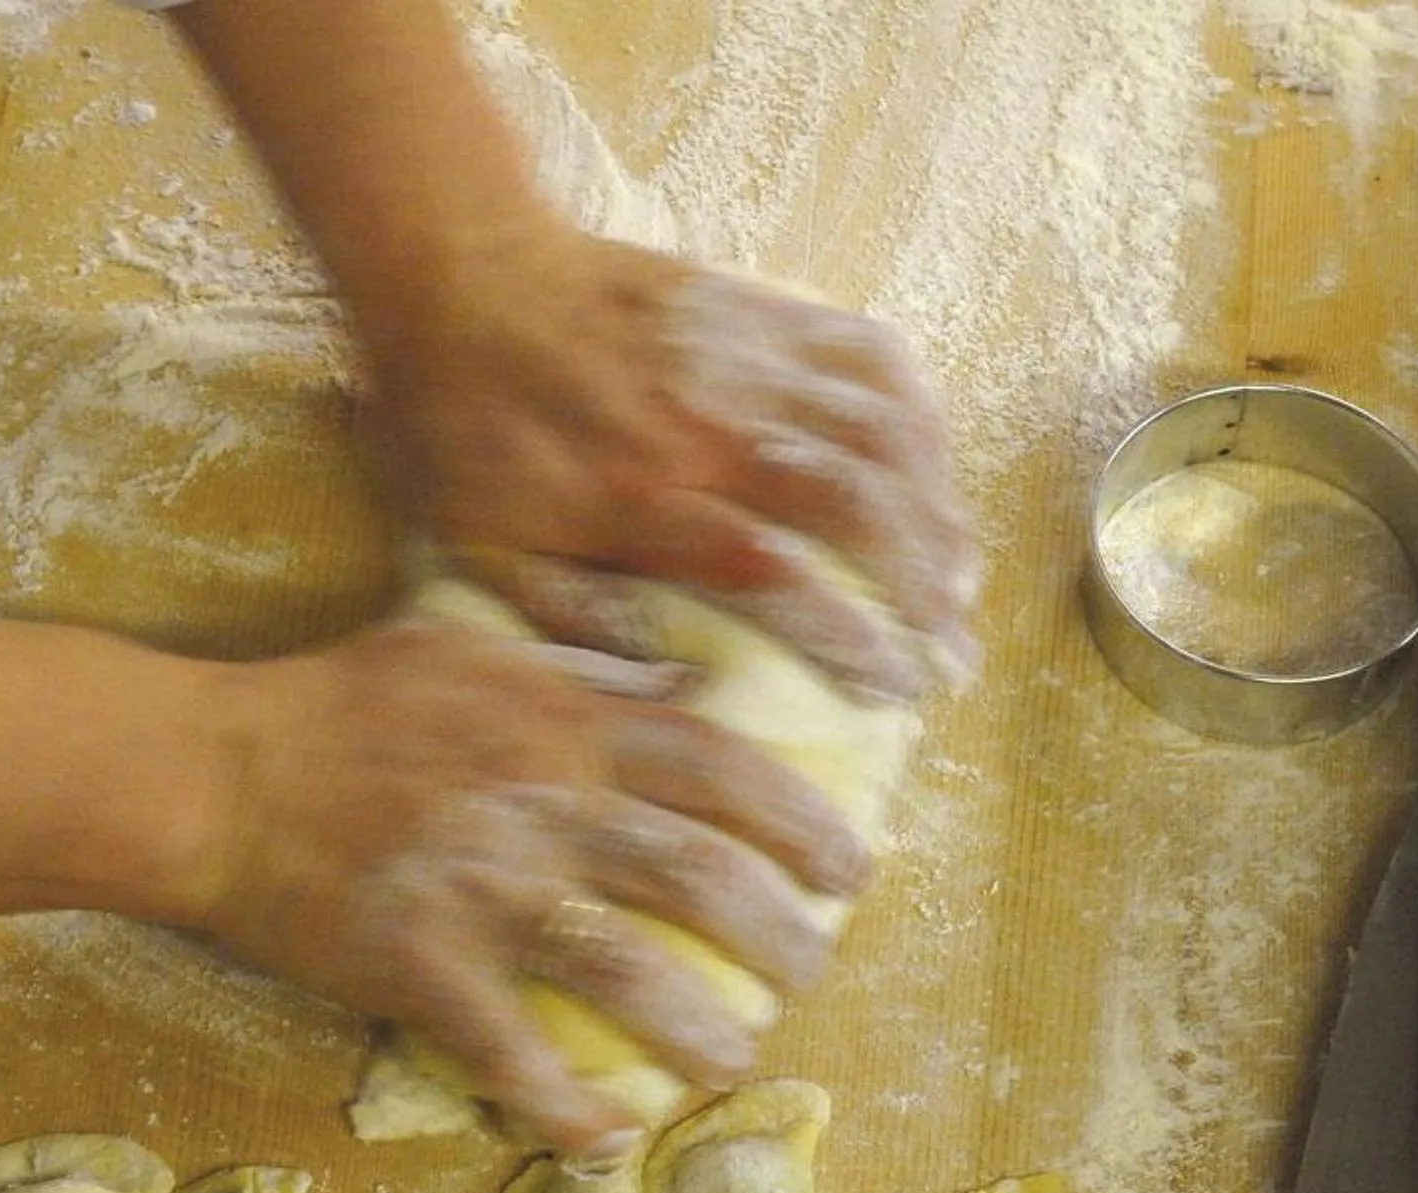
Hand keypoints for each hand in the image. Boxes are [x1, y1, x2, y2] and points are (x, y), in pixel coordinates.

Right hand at [187, 619, 868, 1154]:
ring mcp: (482, 892)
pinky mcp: (420, 967)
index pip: (719, 766)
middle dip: (781, 933)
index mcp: (561, 724)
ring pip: (628, 971)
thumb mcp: (466, 644)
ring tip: (736, 1061)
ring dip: (698, 1028)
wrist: (210, 774)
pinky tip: (606, 1139)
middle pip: (701, 876)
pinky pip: (511, 1053)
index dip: (803, 819)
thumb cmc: (333, 703)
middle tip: (811, 971)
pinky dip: (565, 1106)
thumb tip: (686, 676)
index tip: (853, 865)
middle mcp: (541, 806)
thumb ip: (581, 660)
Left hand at [359, 224, 982, 701]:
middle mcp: (708, 429)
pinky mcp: (760, 309)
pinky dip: (921, 417)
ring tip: (960, 580)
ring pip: (882, 434)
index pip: (778, 577)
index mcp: (638, 500)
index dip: (852, 637)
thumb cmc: (458, 431)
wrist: (457, 280)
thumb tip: (673, 686)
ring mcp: (743, 361)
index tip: (895, 688)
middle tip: (948, 654)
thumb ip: (573, 615)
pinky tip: (936, 471)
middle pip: (857, 508)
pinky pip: (871, 356)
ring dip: (937, 513)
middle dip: (922, 590)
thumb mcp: (479, 544)